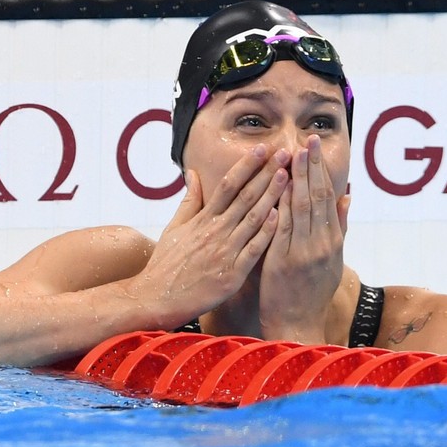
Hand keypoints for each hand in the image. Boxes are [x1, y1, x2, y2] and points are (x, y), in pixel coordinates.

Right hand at [124, 144, 290, 328]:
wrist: (157, 298)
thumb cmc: (166, 264)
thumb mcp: (174, 228)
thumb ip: (189, 200)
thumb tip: (193, 173)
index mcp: (203, 219)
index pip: (228, 185)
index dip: (246, 165)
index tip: (262, 148)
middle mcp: (215, 231)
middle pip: (246, 196)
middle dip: (267, 173)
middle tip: (285, 153)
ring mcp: (225, 252)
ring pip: (253, 219)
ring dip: (272, 196)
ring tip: (289, 177)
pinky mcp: (232, 274)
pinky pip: (253, 250)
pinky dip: (266, 232)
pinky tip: (280, 216)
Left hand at [259, 135, 349, 342]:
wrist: (298, 325)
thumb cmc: (312, 293)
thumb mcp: (333, 259)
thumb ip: (339, 227)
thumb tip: (347, 196)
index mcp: (332, 241)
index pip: (327, 196)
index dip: (320, 169)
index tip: (313, 146)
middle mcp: (321, 243)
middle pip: (316, 197)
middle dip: (310, 166)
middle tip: (306, 139)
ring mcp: (302, 251)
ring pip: (300, 208)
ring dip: (296, 179)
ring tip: (292, 153)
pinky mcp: (282, 261)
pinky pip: (282, 227)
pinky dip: (281, 205)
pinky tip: (276, 187)